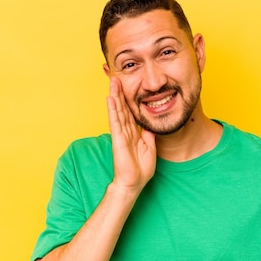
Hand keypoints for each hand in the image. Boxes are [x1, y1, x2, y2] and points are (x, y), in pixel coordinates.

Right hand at [107, 77, 155, 193]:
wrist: (134, 183)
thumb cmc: (140, 169)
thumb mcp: (149, 147)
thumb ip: (148, 135)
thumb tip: (149, 124)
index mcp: (133, 132)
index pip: (129, 112)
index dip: (128, 99)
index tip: (126, 86)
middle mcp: (125, 131)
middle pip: (122, 108)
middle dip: (119, 92)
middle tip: (116, 77)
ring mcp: (121, 134)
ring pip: (118, 111)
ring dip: (115, 96)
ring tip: (112, 82)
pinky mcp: (118, 139)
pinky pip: (115, 121)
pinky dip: (113, 110)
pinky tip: (110, 99)